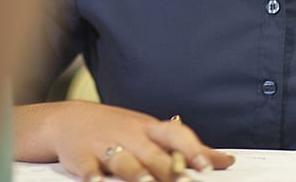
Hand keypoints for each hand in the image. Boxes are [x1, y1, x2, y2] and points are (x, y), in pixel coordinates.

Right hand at [45, 101, 234, 181]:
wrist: (70, 119)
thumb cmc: (120, 130)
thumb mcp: (153, 134)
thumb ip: (188, 149)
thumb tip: (225, 161)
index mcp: (151, 129)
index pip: (175, 134)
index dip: (191, 149)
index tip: (205, 166)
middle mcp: (131, 136)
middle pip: (152, 153)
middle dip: (167, 168)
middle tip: (183, 181)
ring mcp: (105, 145)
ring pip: (123, 160)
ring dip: (135, 172)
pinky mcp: (82, 157)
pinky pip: (88, 167)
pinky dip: (93, 175)